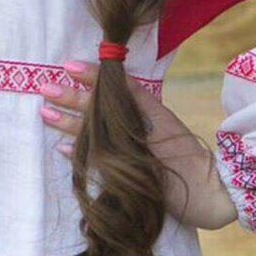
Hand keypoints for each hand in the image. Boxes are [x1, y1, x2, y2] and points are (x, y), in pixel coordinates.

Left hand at [39, 61, 238, 231]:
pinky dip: (80, 153)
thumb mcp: (167, 125)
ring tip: (45, 111)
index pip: (119, 86)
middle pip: (102, 107)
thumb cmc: (189, 157)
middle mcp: (143, 127)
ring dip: (68, 122)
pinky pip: (101, 161)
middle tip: (44, 86)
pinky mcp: (135, 172)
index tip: (69, 65)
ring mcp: (138, 150)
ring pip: (96, 131)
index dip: (93, 75)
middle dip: (71, 96)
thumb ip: (143, 110)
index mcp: (153, 111)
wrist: (212, 190)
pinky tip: (61, 147)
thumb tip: (113, 92)